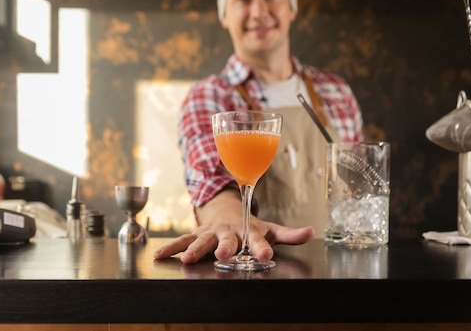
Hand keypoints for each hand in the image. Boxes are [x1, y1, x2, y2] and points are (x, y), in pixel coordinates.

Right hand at [152, 190, 314, 262]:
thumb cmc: (249, 224)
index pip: (257, 239)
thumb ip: (290, 234)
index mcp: (248, 231)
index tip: (266, 254)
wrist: (225, 210)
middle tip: (225, 254)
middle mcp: (229, 231)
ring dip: (195, 250)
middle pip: (228, 239)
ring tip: (187, 260)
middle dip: (226, 247)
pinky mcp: (196, 235)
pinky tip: (159, 256)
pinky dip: (171, 248)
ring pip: (202, 241)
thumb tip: (311, 231)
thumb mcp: (270, 228)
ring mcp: (211, 233)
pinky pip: (182, 241)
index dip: (262, 246)